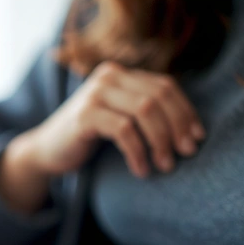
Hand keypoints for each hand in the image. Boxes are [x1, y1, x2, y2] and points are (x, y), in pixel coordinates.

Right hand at [0, 61, 204, 212]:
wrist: (46, 151)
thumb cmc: (88, 138)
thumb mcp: (119, 117)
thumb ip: (144, 111)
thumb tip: (190, 128)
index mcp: (122, 74)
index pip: (166, 86)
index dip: (186, 112)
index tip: (197, 138)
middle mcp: (109, 76)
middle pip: (158, 97)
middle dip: (177, 127)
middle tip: (186, 154)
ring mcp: (95, 93)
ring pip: (145, 110)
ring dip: (161, 141)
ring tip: (165, 165)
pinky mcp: (85, 115)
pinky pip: (124, 131)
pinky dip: (138, 153)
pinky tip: (141, 170)